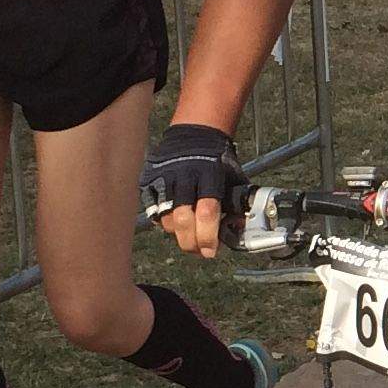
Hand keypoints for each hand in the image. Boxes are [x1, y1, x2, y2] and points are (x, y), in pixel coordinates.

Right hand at [143, 123, 241, 257]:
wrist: (194, 135)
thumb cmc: (218, 162)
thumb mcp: (234, 179)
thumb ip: (238, 204)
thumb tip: (239, 231)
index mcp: (209, 174)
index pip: (207, 211)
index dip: (208, 236)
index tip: (211, 251)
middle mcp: (183, 176)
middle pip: (182, 219)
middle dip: (191, 243)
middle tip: (200, 252)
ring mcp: (163, 178)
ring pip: (166, 219)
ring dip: (179, 234)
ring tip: (190, 236)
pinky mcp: (148, 181)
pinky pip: (153, 211)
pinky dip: (165, 222)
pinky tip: (176, 223)